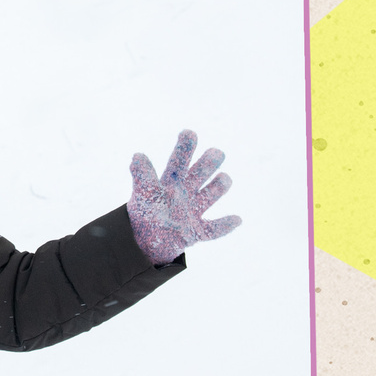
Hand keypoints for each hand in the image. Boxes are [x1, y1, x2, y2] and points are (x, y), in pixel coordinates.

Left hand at [127, 130, 240, 263]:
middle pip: (200, 173)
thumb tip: (137, 156)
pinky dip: (225, 225)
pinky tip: (237, 219)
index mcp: (171, 181)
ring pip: (211, 195)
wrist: (145, 242)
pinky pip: (214, 229)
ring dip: (219, 187)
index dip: (185, 148)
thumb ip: (142, 177)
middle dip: (208, 163)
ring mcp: (194, 211)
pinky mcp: (198, 231)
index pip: (179, 161)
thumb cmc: (145, 213)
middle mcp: (186, 192)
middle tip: (216, 153)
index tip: (189, 133)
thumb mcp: (142, 194)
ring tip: (224, 179)